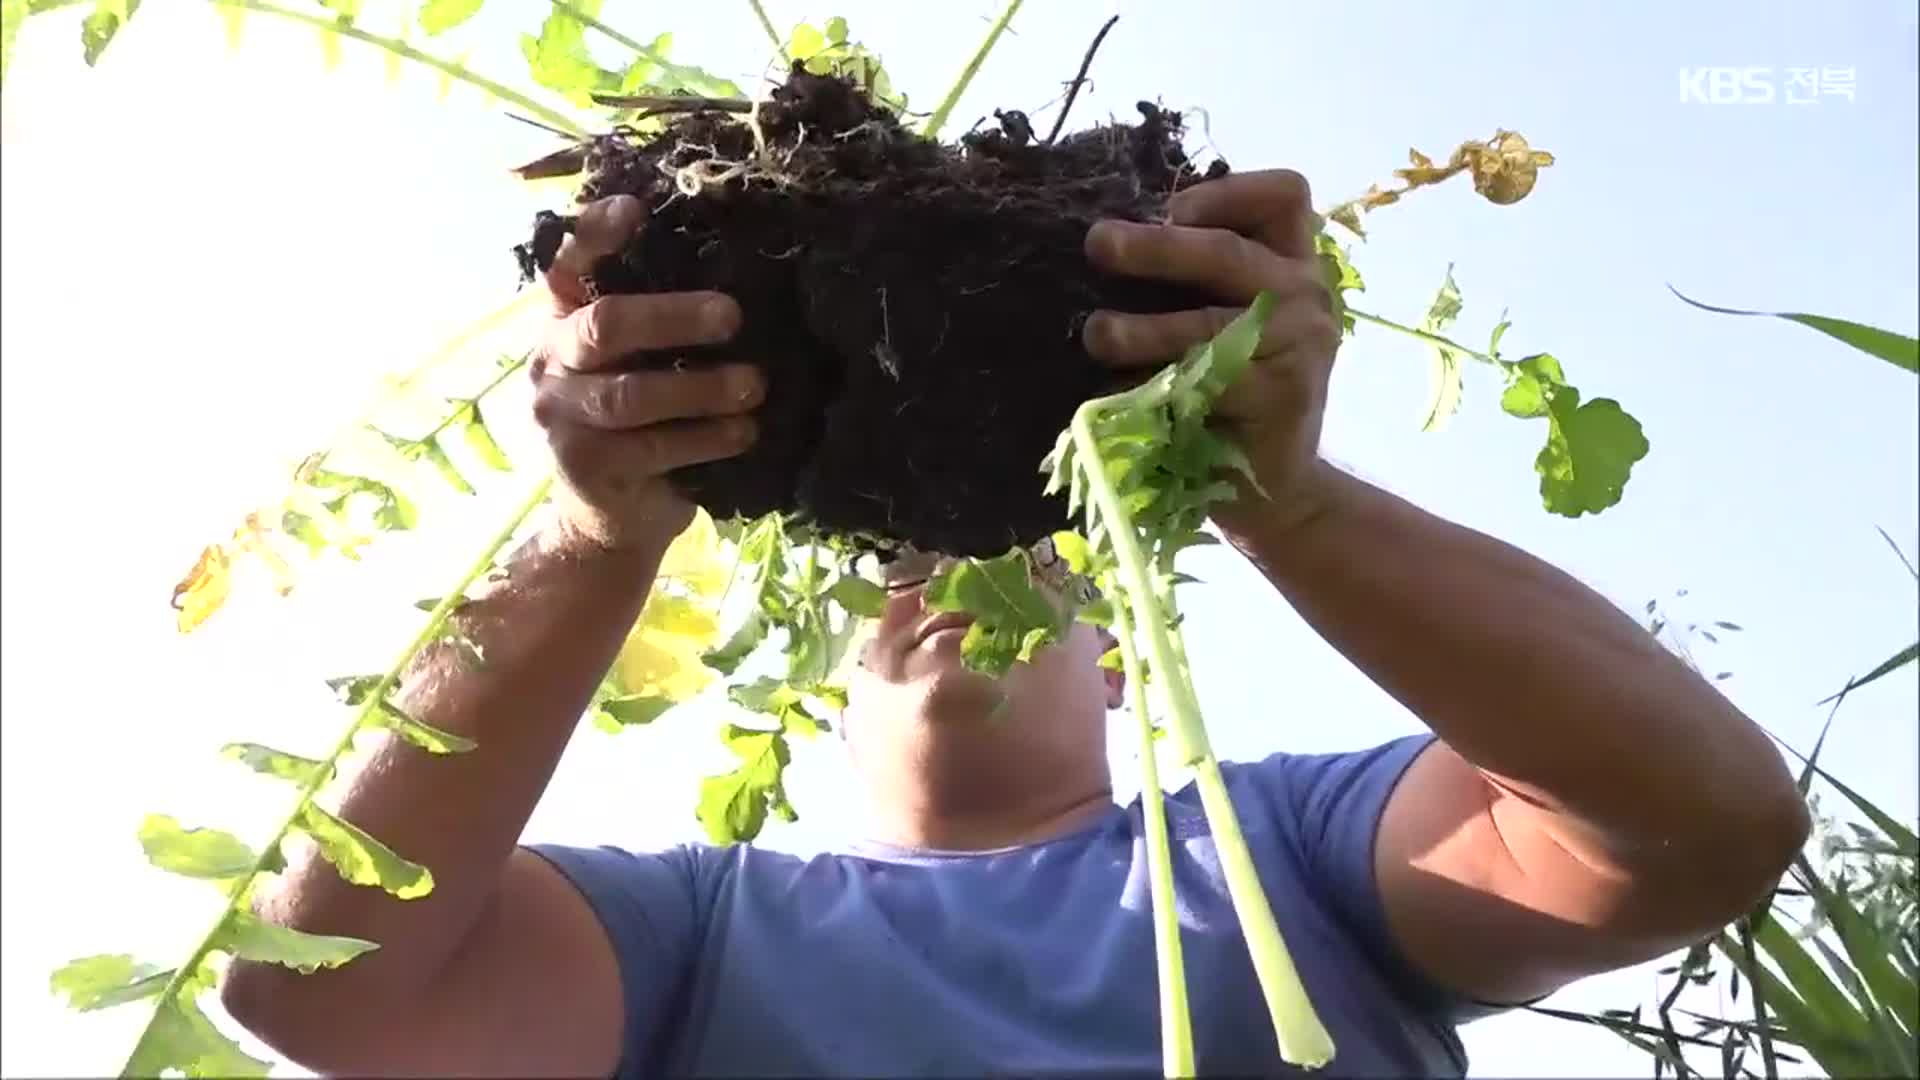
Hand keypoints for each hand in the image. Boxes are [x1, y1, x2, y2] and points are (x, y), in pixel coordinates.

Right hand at [533, 195, 765, 554]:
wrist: (610, 516)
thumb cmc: (639, 420)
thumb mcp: (641, 362)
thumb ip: (659, 321)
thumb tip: (744, 277)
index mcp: (565, 319)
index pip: (567, 264)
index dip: (595, 234)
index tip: (636, 209)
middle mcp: (553, 361)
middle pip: (605, 325)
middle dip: (672, 316)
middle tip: (733, 316)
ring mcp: (564, 418)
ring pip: (630, 395)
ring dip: (700, 388)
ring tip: (753, 385)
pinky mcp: (588, 469)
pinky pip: (653, 448)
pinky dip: (707, 438)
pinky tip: (744, 432)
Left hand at [1082, 169, 1340, 533]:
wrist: (1273, 482)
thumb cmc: (1233, 389)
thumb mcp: (1227, 318)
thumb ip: (1197, 277)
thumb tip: (1116, 237)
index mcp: (1294, 261)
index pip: (1284, 197)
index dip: (1228, 193)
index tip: (1172, 210)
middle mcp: (1307, 293)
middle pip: (1229, 253)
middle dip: (1156, 249)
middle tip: (1099, 244)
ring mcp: (1303, 344)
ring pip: (1210, 323)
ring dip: (1143, 328)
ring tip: (1097, 333)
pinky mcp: (1283, 395)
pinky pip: (1211, 381)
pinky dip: (1161, 383)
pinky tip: (1127, 391)